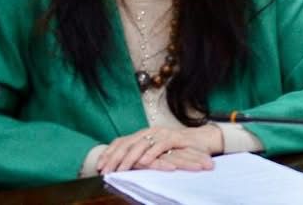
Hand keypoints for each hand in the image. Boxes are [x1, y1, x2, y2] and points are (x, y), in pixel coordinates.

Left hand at [97, 124, 223, 174]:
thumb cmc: (179, 148)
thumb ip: (142, 155)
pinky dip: (152, 153)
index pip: (122, 142)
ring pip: (141, 144)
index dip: (109, 153)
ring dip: (129, 158)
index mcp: (144, 134)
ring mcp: (162, 133)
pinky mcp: (175, 137)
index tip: (99, 166)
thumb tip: (121, 166)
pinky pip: (161, 145)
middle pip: (128, 143)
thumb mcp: (156, 153)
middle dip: (115, 158)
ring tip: (121, 169)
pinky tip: (144, 162)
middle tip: (106, 171)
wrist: (202, 140)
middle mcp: (151, 131)